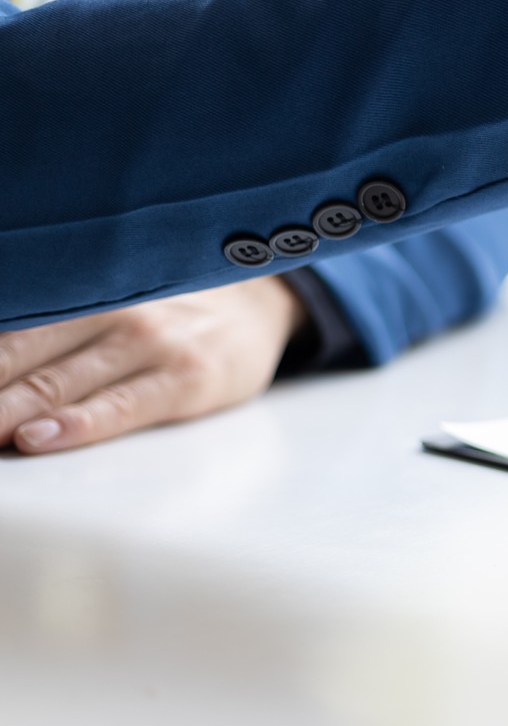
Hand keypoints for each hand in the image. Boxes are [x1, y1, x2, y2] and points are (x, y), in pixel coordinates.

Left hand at [0, 278, 304, 454]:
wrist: (263, 303)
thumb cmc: (163, 308)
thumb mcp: (104, 295)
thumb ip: (41, 323)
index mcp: (78, 285)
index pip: (0, 326)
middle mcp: (110, 307)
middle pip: (12, 356)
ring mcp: (151, 343)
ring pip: (53, 382)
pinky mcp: (186, 379)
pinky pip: (120, 405)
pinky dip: (75, 424)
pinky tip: (37, 440)